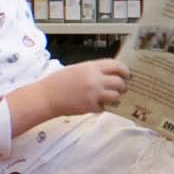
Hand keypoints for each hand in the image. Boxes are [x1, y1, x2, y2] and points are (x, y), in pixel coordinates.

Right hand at [10, 56, 130, 129]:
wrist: (47, 96)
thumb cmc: (58, 81)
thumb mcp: (77, 69)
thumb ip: (94, 70)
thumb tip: (109, 74)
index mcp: (91, 67)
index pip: (116, 66)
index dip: (124, 70)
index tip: (127, 74)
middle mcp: (95, 80)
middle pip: (119, 82)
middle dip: (123, 86)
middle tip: (122, 88)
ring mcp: (94, 94)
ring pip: (115, 96)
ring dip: (116, 97)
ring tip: (112, 98)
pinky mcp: (90, 107)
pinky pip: (104, 107)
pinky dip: (102, 107)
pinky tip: (97, 104)